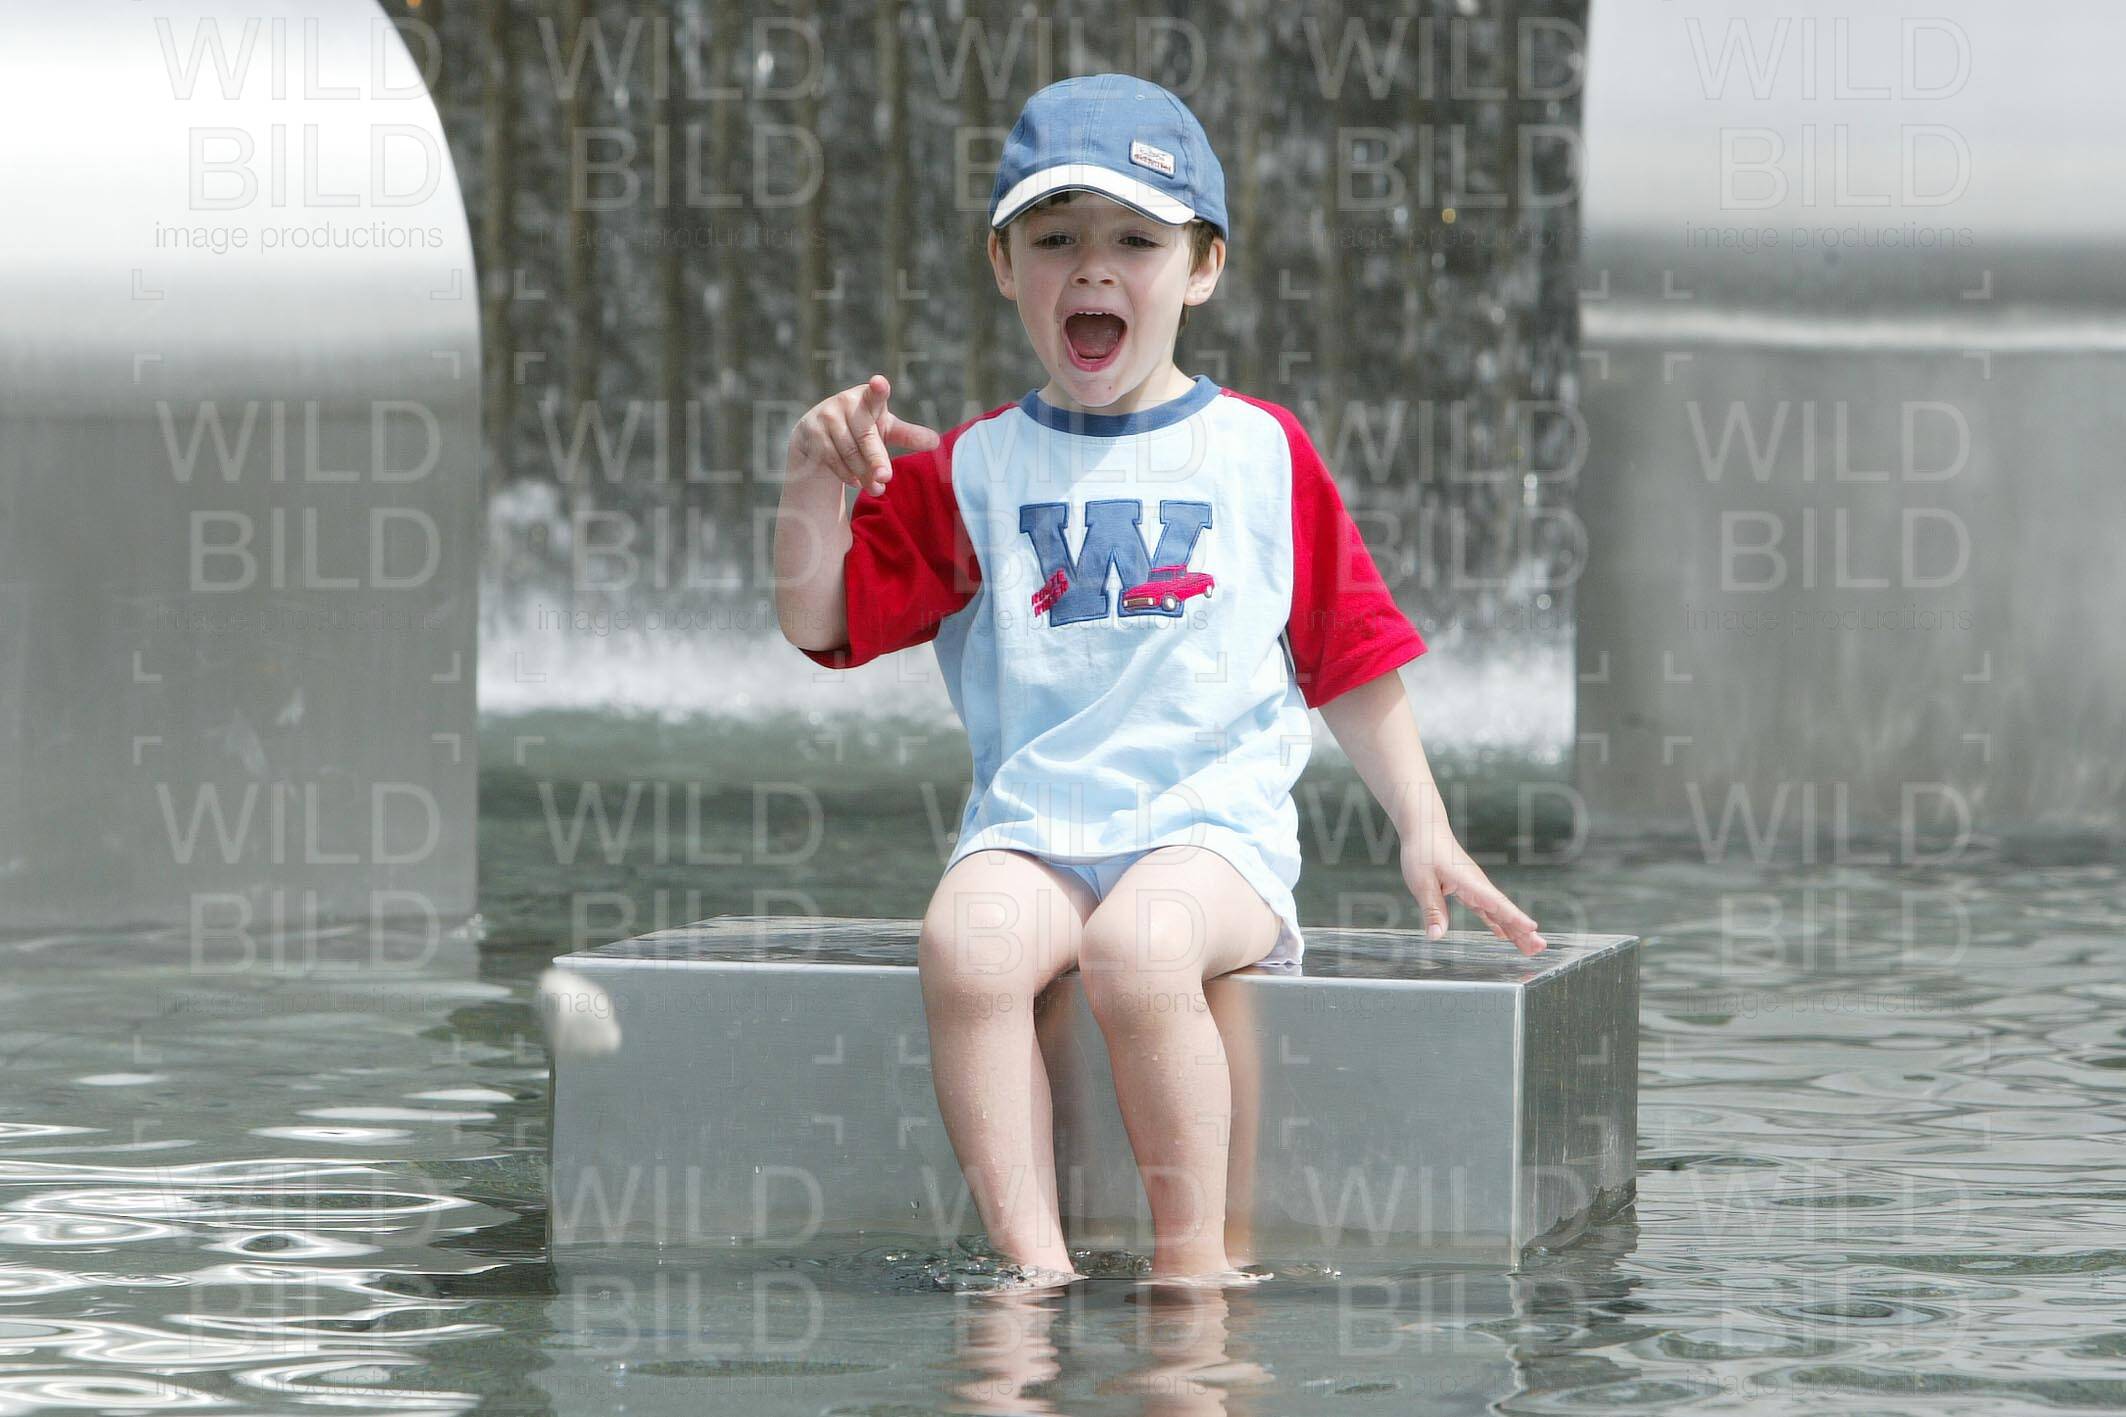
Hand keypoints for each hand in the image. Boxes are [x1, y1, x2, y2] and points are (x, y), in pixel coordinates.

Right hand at [786, 373, 940, 496]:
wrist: (815, 435)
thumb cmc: (859, 428)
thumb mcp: (884, 429)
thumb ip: (908, 435)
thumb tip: (936, 442)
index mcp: (869, 398)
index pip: (876, 394)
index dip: (878, 388)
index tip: (879, 382)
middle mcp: (846, 402)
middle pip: (866, 438)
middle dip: (876, 460)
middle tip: (886, 478)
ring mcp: (826, 417)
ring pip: (849, 454)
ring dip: (864, 475)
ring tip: (877, 489)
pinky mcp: (812, 434)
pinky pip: (833, 460)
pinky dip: (847, 474)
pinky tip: (855, 482)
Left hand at [1400, 835, 1546, 954]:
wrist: (1425, 829)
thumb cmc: (1423, 851)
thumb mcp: (1422, 882)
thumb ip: (1432, 910)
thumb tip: (1436, 936)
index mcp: (1469, 881)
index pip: (1495, 902)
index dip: (1513, 917)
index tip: (1532, 928)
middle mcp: (1478, 885)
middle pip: (1504, 910)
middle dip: (1522, 930)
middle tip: (1540, 947)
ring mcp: (1476, 887)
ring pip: (1499, 912)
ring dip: (1515, 930)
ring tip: (1531, 948)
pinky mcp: (1470, 889)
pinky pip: (1487, 910)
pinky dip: (1497, 923)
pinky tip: (1504, 935)